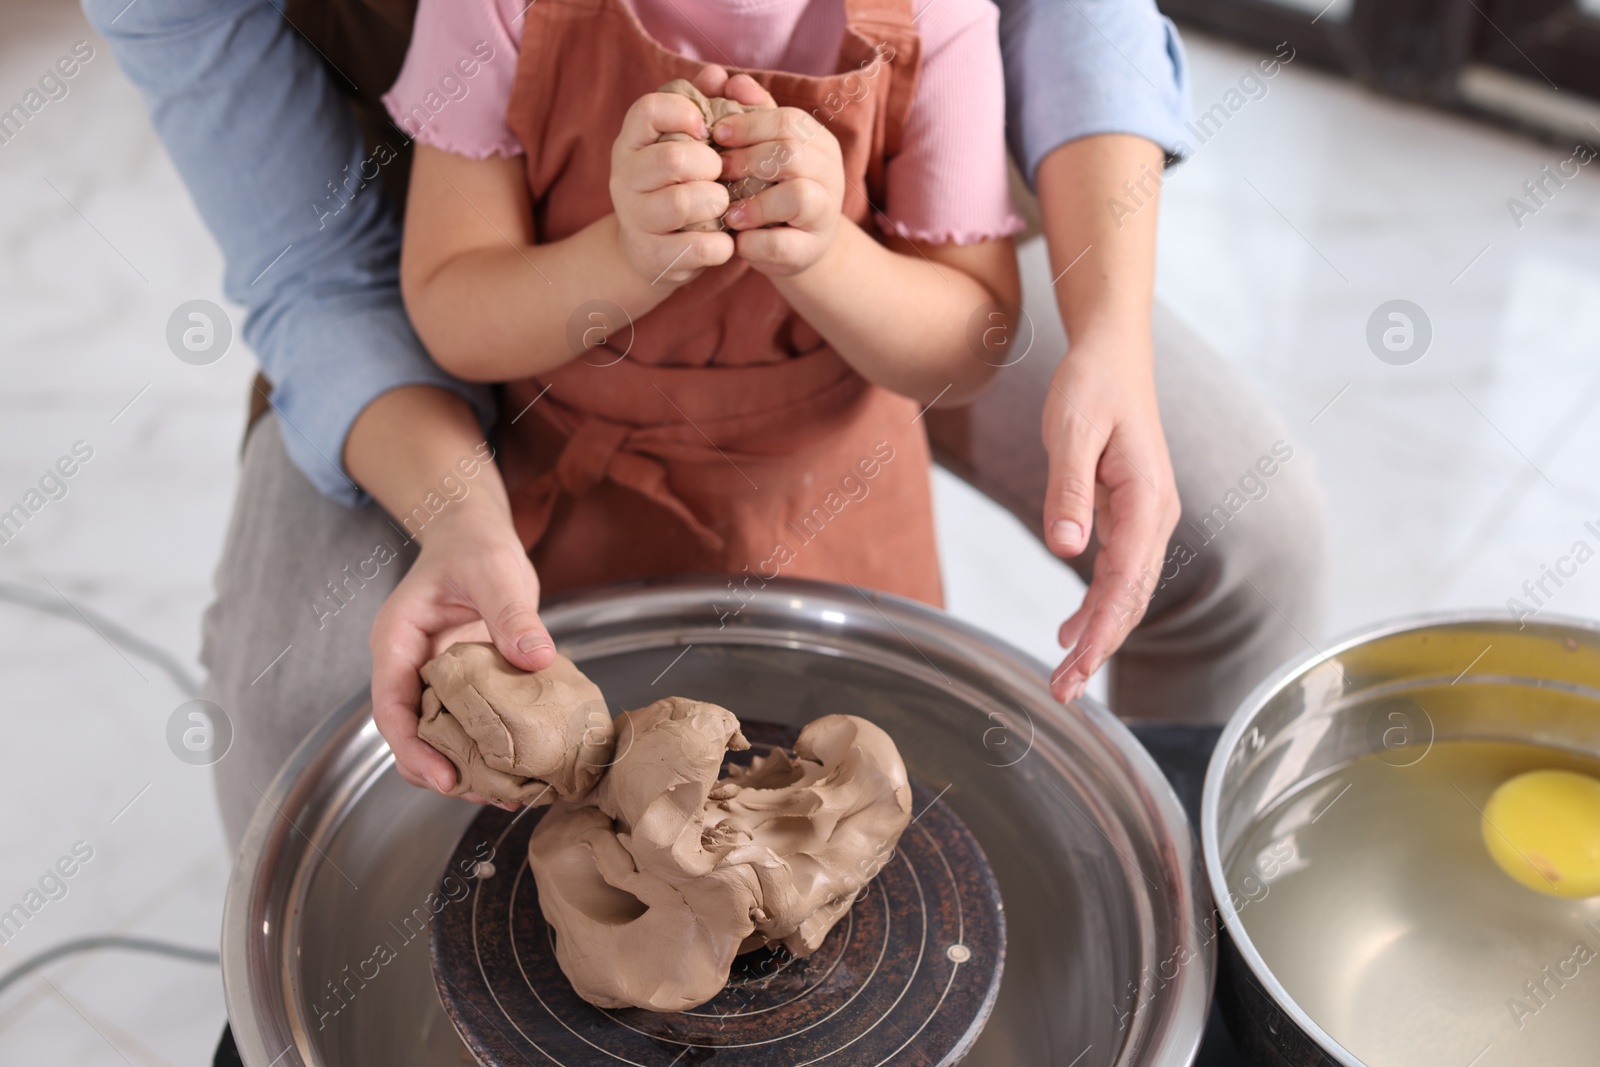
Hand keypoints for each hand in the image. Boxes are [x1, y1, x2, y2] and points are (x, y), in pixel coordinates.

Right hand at [368, 498, 556, 800]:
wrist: (475, 533)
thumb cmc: (474, 545)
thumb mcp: (495, 571)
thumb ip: (512, 613)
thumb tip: (536, 658)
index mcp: (398, 641)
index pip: (391, 706)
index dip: (412, 749)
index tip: (443, 778)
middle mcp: (410, 664)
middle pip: (410, 732)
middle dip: (439, 770)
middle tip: (483, 796)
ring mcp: (434, 675)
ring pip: (437, 733)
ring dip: (464, 763)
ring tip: (504, 791)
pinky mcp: (462, 681)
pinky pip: (467, 720)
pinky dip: (486, 743)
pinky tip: (518, 762)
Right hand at [610, 82, 733, 285]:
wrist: (652, 250)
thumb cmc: (680, 184)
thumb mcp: (691, 142)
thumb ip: (709, 104)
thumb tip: (721, 76)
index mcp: (632, 141)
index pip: (649, 110)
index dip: (685, 113)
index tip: (707, 128)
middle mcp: (624, 177)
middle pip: (672, 159)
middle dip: (711, 165)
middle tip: (721, 173)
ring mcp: (634, 219)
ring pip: (681, 203)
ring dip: (716, 202)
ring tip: (723, 204)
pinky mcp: (651, 257)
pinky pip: (695, 248)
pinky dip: (721, 245)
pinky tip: (725, 239)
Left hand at [713, 99, 843, 276]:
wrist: (795, 245)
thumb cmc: (770, 189)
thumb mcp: (761, 148)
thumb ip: (746, 112)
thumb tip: (725, 78)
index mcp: (818, 141)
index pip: (787, 121)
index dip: (748, 124)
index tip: (717, 134)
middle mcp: (830, 172)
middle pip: (792, 153)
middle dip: (748, 160)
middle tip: (718, 171)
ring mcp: (826, 213)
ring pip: (798, 195)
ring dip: (755, 203)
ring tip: (729, 212)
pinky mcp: (811, 249)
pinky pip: (784, 243)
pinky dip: (755, 241)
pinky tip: (737, 239)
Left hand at [1042, 331, 1179, 702]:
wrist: (1112, 354)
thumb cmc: (1091, 386)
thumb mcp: (1069, 431)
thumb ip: (1069, 490)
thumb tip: (1068, 548)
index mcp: (1148, 499)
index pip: (1125, 580)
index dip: (1101, 629)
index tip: (1075, 666)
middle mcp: (1156, 515)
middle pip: (1130, 598)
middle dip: (1099, 649)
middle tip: (1063, 693)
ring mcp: (1146, 518)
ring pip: (1125, 592)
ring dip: (1098, 636)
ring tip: (1065, 679)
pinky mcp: (1131, 516)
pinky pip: (1117, 573)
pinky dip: (1095, 607)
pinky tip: (1069, 634)